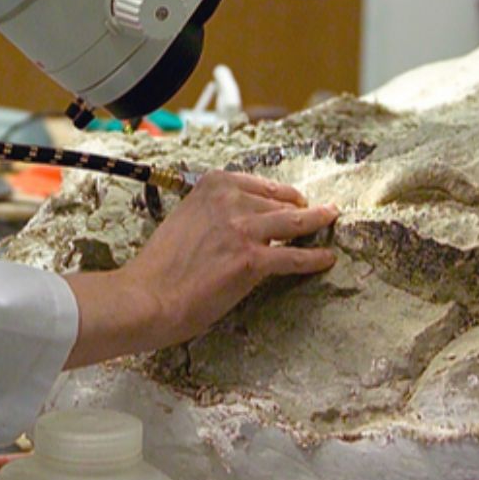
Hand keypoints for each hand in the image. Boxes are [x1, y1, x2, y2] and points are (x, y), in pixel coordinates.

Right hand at [63, 170, 336, 367]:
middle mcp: (229, 200)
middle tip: (319, 212)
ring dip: (316, 223)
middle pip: (279, 202)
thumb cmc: (160, 265)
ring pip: (293, 223)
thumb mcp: (185, 219)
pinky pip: (294, 257)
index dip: (281, 193)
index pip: (260, 184)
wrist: (147, 295)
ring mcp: (243, 229)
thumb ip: (213, 212)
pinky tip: (326, 258)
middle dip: (301, 207)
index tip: (294, 197)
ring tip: (331, 222)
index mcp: (211, 185)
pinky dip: (314, 258)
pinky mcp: (252, 260)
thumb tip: (238, 221)